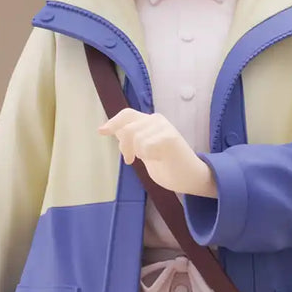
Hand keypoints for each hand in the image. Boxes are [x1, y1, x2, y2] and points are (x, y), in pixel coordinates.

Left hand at [98, 108, 216, 196]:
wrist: (190, 176)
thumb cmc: (167, 165)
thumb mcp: (143, 150)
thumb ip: (131, 139)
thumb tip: (113, 129)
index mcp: (149, 122)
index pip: (127, 115)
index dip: (113, 122)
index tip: (101, 131)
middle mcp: (156, 120)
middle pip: (128, 128)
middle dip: (124, 147)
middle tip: (129, 160)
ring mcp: (164, 127)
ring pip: (136, 138)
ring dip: (139, 153)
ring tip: (151, 158)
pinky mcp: (170, 136)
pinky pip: (146, 146)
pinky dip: (148, 156)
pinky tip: (159, 158)